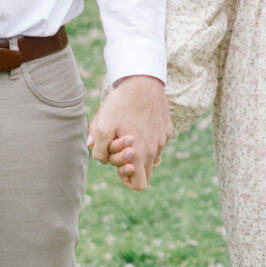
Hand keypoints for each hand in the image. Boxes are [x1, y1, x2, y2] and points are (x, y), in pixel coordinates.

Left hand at [88, 75, 170, 189]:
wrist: (143, 81)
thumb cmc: (121, 104)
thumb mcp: (102, 126)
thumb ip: (98, 148)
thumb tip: (100, 158)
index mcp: (140, 154)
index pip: (139, 185)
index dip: (127, 179)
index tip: (119, 166)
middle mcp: (155, 150)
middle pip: (146, 173)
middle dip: (131, 166)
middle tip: (121, 149)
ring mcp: (163, 140)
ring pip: (152, 157)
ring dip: (139, 152)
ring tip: (128, 134)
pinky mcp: (166, 129)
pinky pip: (157, 142)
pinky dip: (147, 139)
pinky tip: (137, 122)